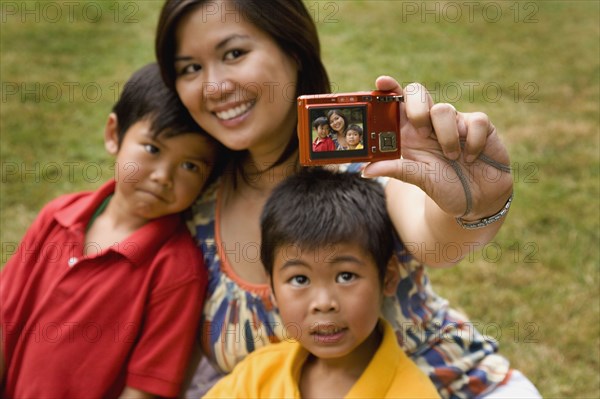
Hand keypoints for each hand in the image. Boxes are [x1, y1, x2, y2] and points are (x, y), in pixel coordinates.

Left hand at [362, 76, 512, 219]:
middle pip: (417, 92)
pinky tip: (471, 157)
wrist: (479, 200)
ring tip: (452, 158)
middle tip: (422, 135)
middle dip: (417, 110)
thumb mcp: (419, 179)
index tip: (381, 82)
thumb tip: (365, 170)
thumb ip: (396, 169)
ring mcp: (454, 121)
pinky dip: (472, 143)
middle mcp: (430, 123)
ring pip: (444, 109)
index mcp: (410, 134)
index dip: (388, 89)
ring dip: (447, 138)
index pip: (396, 102)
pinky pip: (475, 120)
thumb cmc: (446, 187)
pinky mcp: (479, 125)